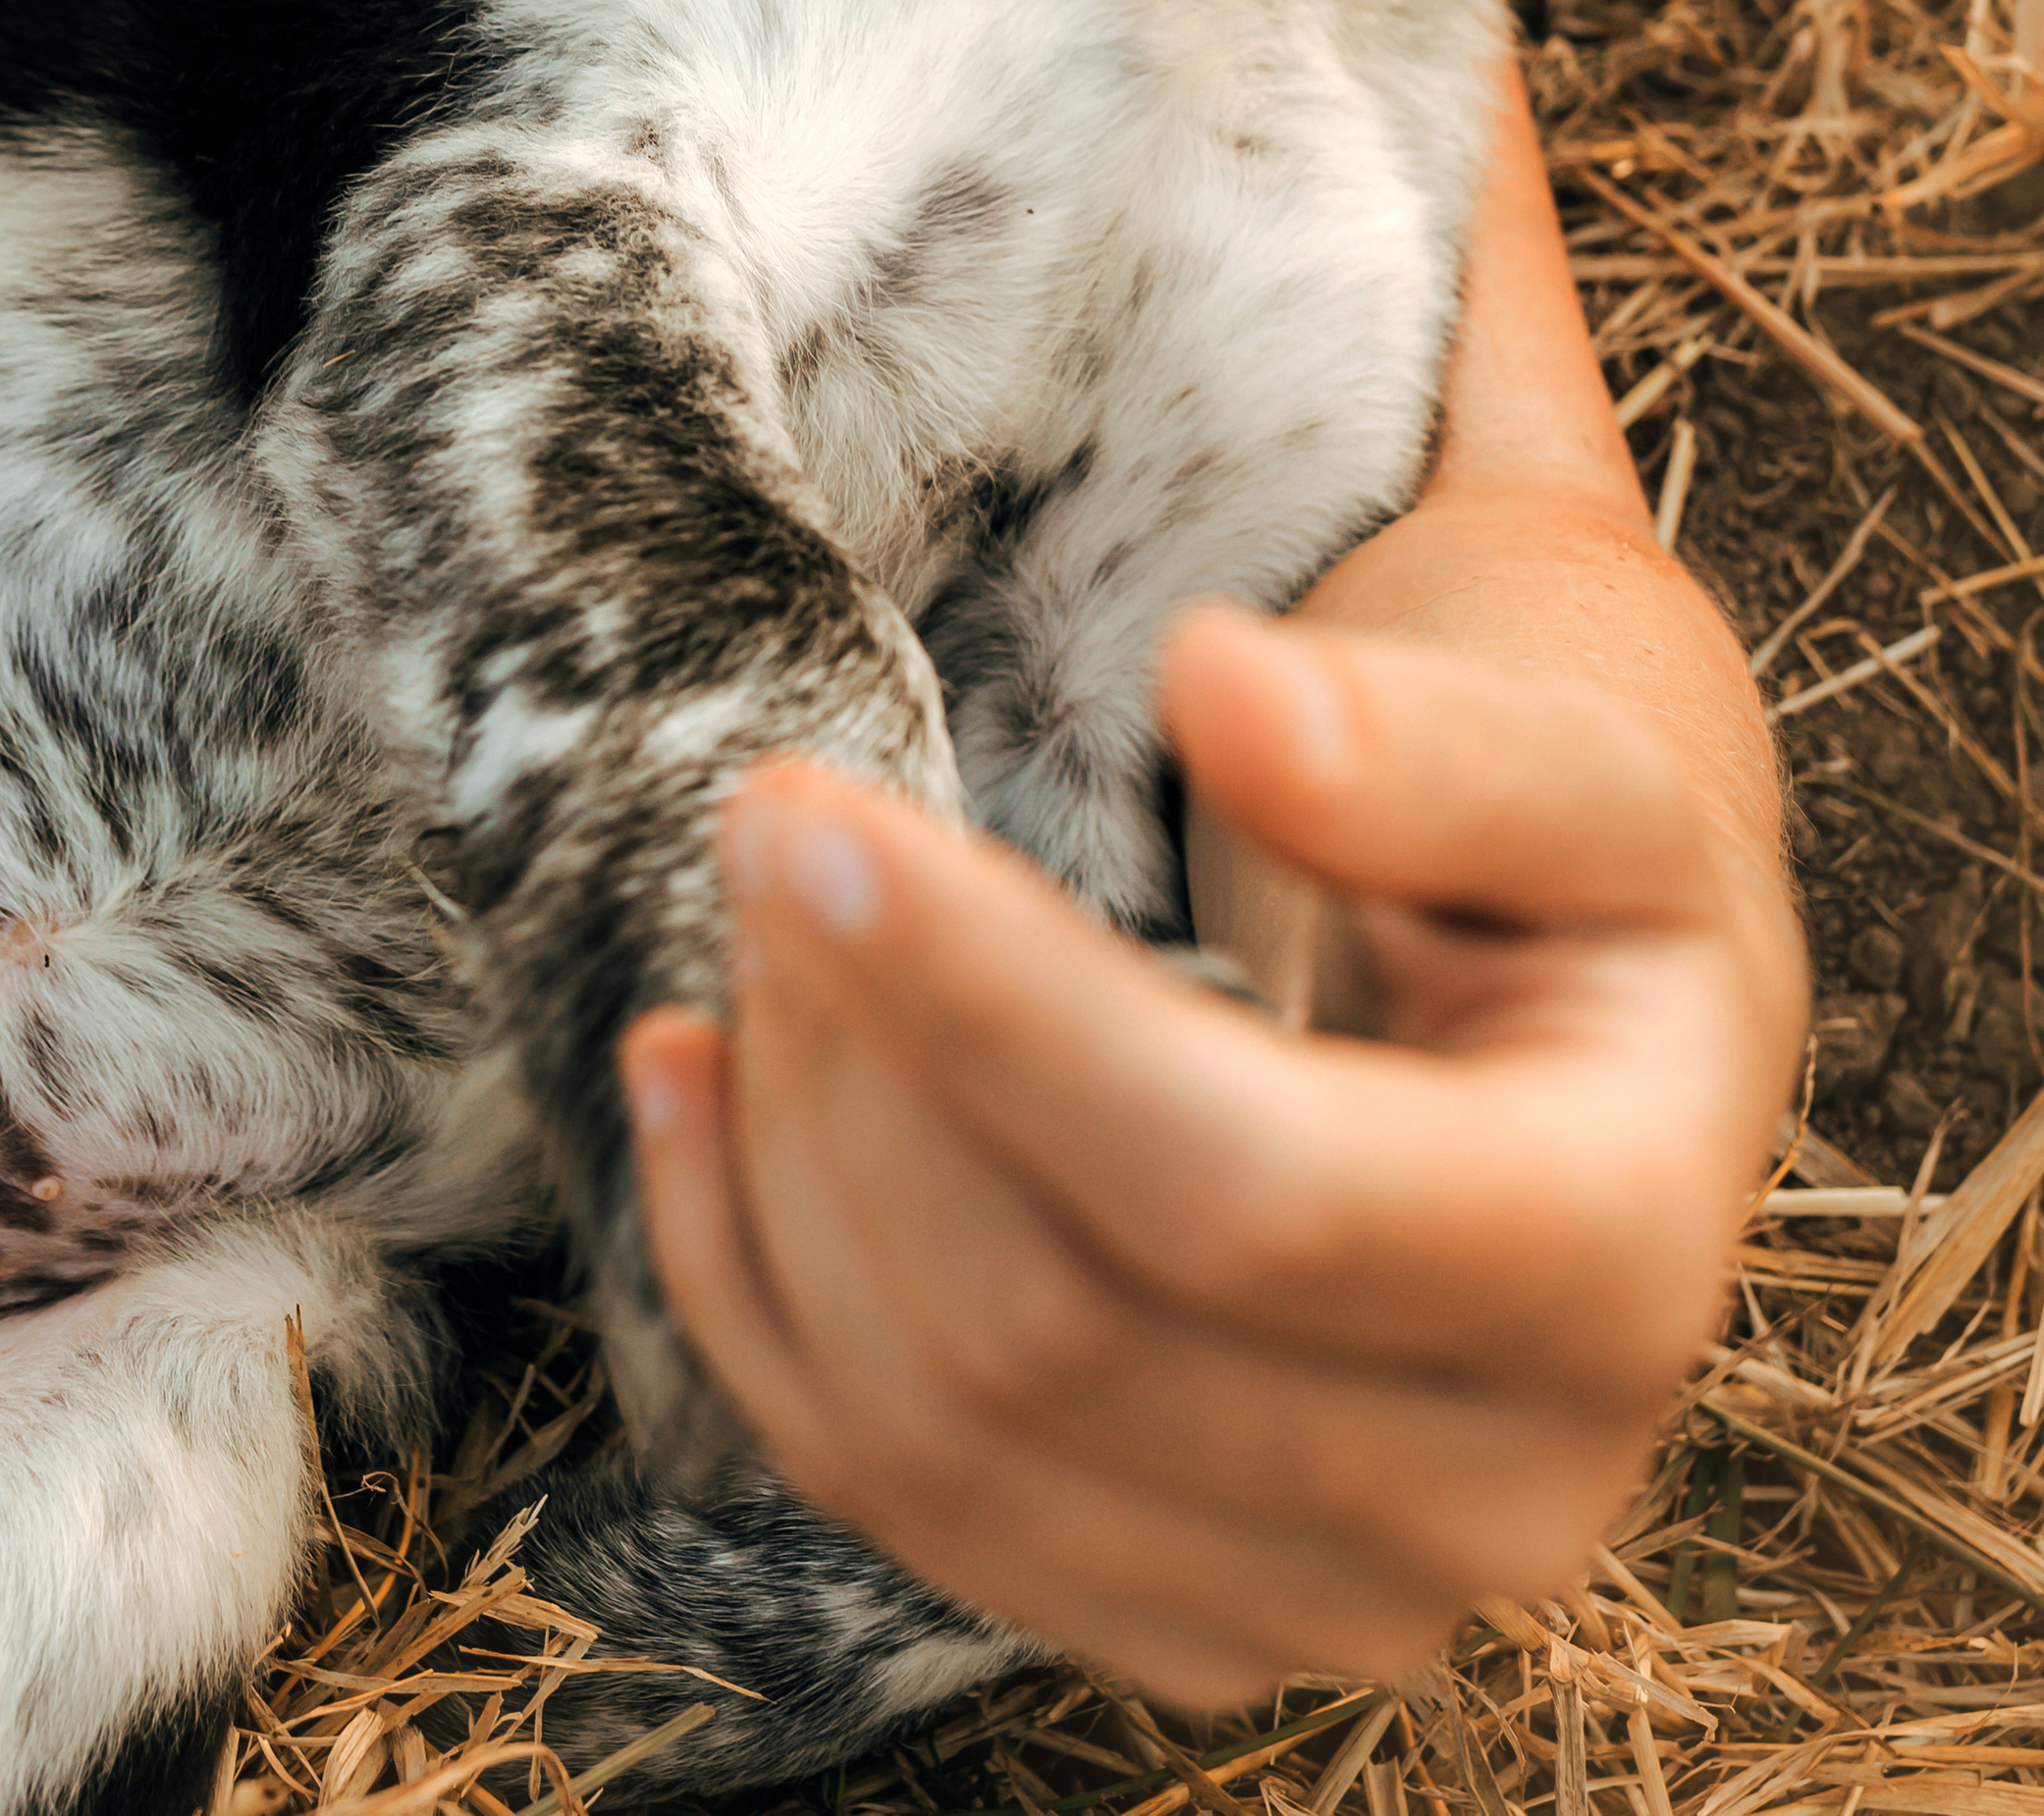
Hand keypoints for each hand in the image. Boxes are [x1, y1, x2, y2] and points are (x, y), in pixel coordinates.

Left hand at [621, 604, 1804, 1705]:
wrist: (1580, 1025)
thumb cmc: (1558, 866)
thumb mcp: (1577, 758)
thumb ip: (1424, 739)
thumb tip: (1222, 692)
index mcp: (1619, 1259)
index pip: (1248, 1196)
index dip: (996, 1012)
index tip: (816, 817)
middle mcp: (1499, 1496)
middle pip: (1059, 1329)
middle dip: (861, 1056)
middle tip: (773, 824)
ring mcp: (1329, 1601)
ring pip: (940, 1432)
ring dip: (791, 1156)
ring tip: (762, 926)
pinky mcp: (1174, 1619)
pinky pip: (888, 1493)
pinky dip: (745, 1280)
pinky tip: (692, 1077)